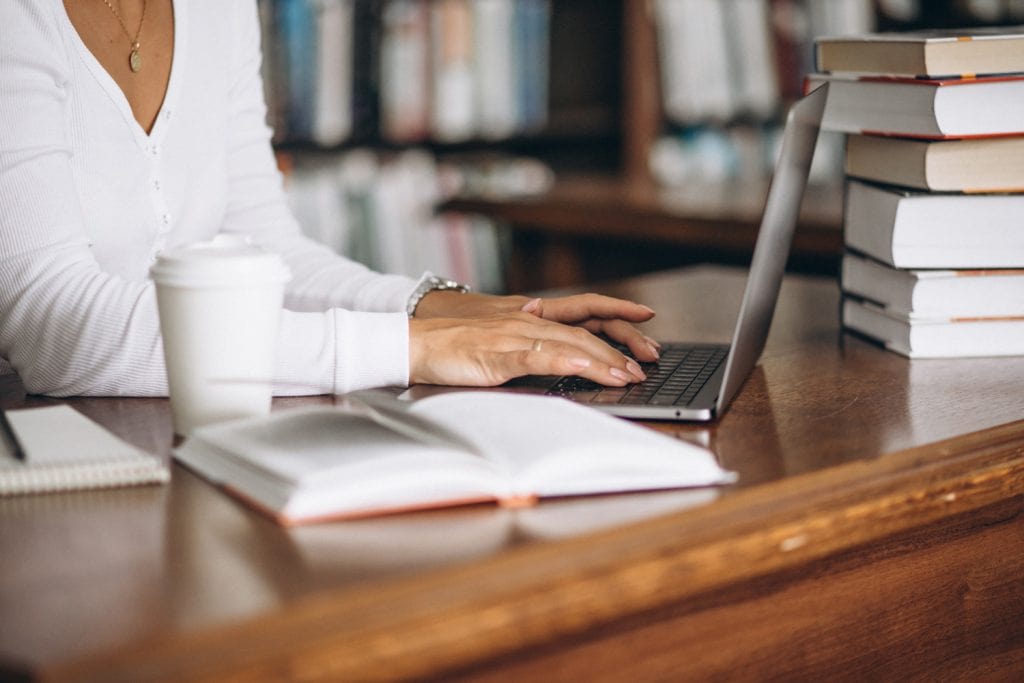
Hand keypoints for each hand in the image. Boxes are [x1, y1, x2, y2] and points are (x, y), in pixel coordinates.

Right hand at [408, 311, 650, 387]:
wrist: (414, 342)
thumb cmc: (452, 345)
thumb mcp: (498, 341)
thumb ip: (526, 342)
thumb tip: (554, 348)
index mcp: (530, 318)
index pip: (583, 316)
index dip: (617, 320)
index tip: (646, 328)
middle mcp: (527, 321)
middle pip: (584, 332)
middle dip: (620, 348)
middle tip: (646, 365)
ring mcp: (513, 337)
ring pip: (568, 344)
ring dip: (601, 360)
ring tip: (627, 375)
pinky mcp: (496, 354)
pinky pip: (536, 357)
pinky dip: (564, 361)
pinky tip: (583, 368)